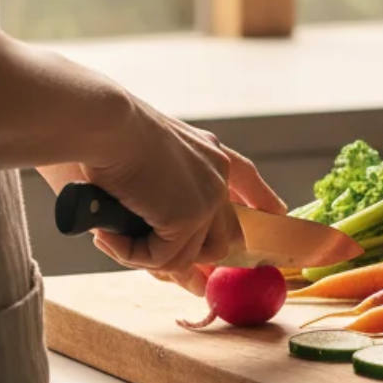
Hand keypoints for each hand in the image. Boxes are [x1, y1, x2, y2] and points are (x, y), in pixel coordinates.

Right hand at [41, 95, 284, 293]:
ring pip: (189, 256)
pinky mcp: (189, 218)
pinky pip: (161, 259)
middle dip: (193, 256)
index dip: (261, 199)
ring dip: (148, 254)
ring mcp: (207, 198)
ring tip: (112, 235)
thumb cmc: (107, 137)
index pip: (246, 178)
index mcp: (206, 151)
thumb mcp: (143, 167)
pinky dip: (130, 253)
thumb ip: (157, 204)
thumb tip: (159, 244)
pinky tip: (107, 233)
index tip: (276, 213)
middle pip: (225, 236)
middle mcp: (216, 174)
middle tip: (150, 255)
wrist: (106, 123)